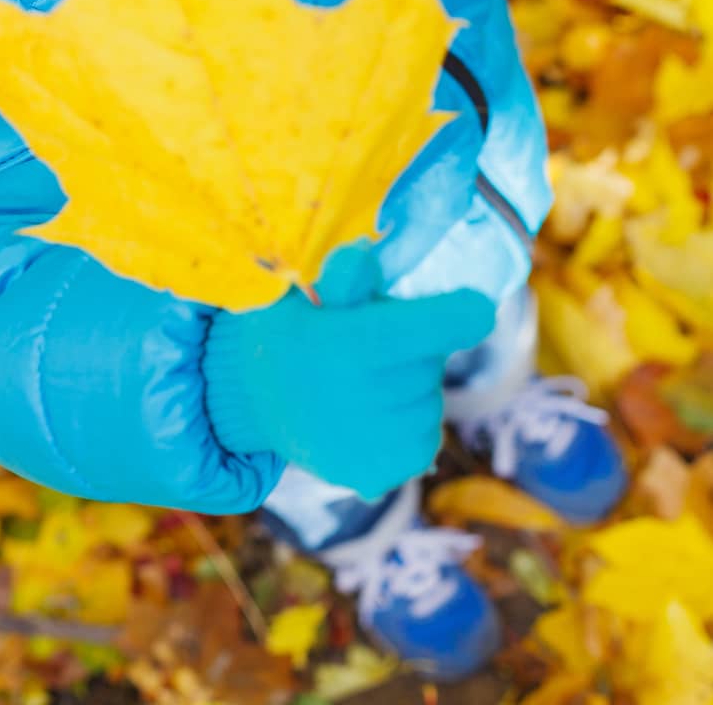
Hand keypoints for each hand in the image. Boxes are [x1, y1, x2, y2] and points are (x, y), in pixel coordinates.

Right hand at [203, 285, 494, 499]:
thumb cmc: (285, 334)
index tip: (476, 304)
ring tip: (369, 379)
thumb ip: (341, 276)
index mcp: (345, 343)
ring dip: (413, 386)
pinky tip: (377, 412)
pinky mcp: (376, 475)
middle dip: (419, 344)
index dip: (461, 313)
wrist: (253, 404)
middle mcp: (360, 397)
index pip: (432, 328)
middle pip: (431, 362)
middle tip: (376, 339)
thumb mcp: (300, 293)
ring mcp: (370, 443)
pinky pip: (424, 441)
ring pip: (430, 402)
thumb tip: (367, 254)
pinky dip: (411, 423)